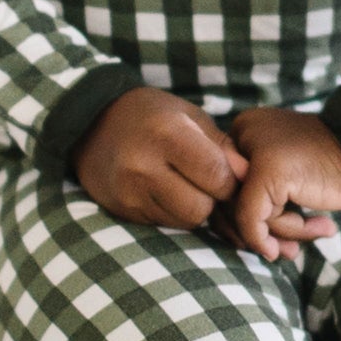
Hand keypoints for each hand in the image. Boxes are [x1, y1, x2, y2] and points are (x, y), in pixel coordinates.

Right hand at [74, 86, 247, 229]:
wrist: (92, 123)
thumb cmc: (153, 116)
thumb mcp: (190, 118)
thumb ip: (223, 149)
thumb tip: (248, 178)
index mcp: (166, 134)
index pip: (217, 176)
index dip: (230, 181)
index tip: (228, 174)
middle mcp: (143, 166)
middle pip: (201, 208)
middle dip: (211, 199)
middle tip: (204, 182)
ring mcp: (129, 191)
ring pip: (184, 221)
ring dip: (192, 209)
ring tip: (182, 184)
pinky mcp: (122, 209)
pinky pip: (163, 224)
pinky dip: (171, 212)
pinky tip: (162, 190)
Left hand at [214, 106, 340, 262]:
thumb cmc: (337, 166)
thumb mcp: (290, 179)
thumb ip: (262, 200)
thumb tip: (240, 238)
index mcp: (243, 131)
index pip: (225, 187)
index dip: (246, 222)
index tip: (273, 242)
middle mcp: (240, 135)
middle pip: (230, 202)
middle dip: (260, 234)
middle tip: (286, 252)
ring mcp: (251, 152)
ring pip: (245, 214)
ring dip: (285, 232)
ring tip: (321, 228)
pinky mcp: (266, 171)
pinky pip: (254, 220)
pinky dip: (277, 236)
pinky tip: (320, 229)